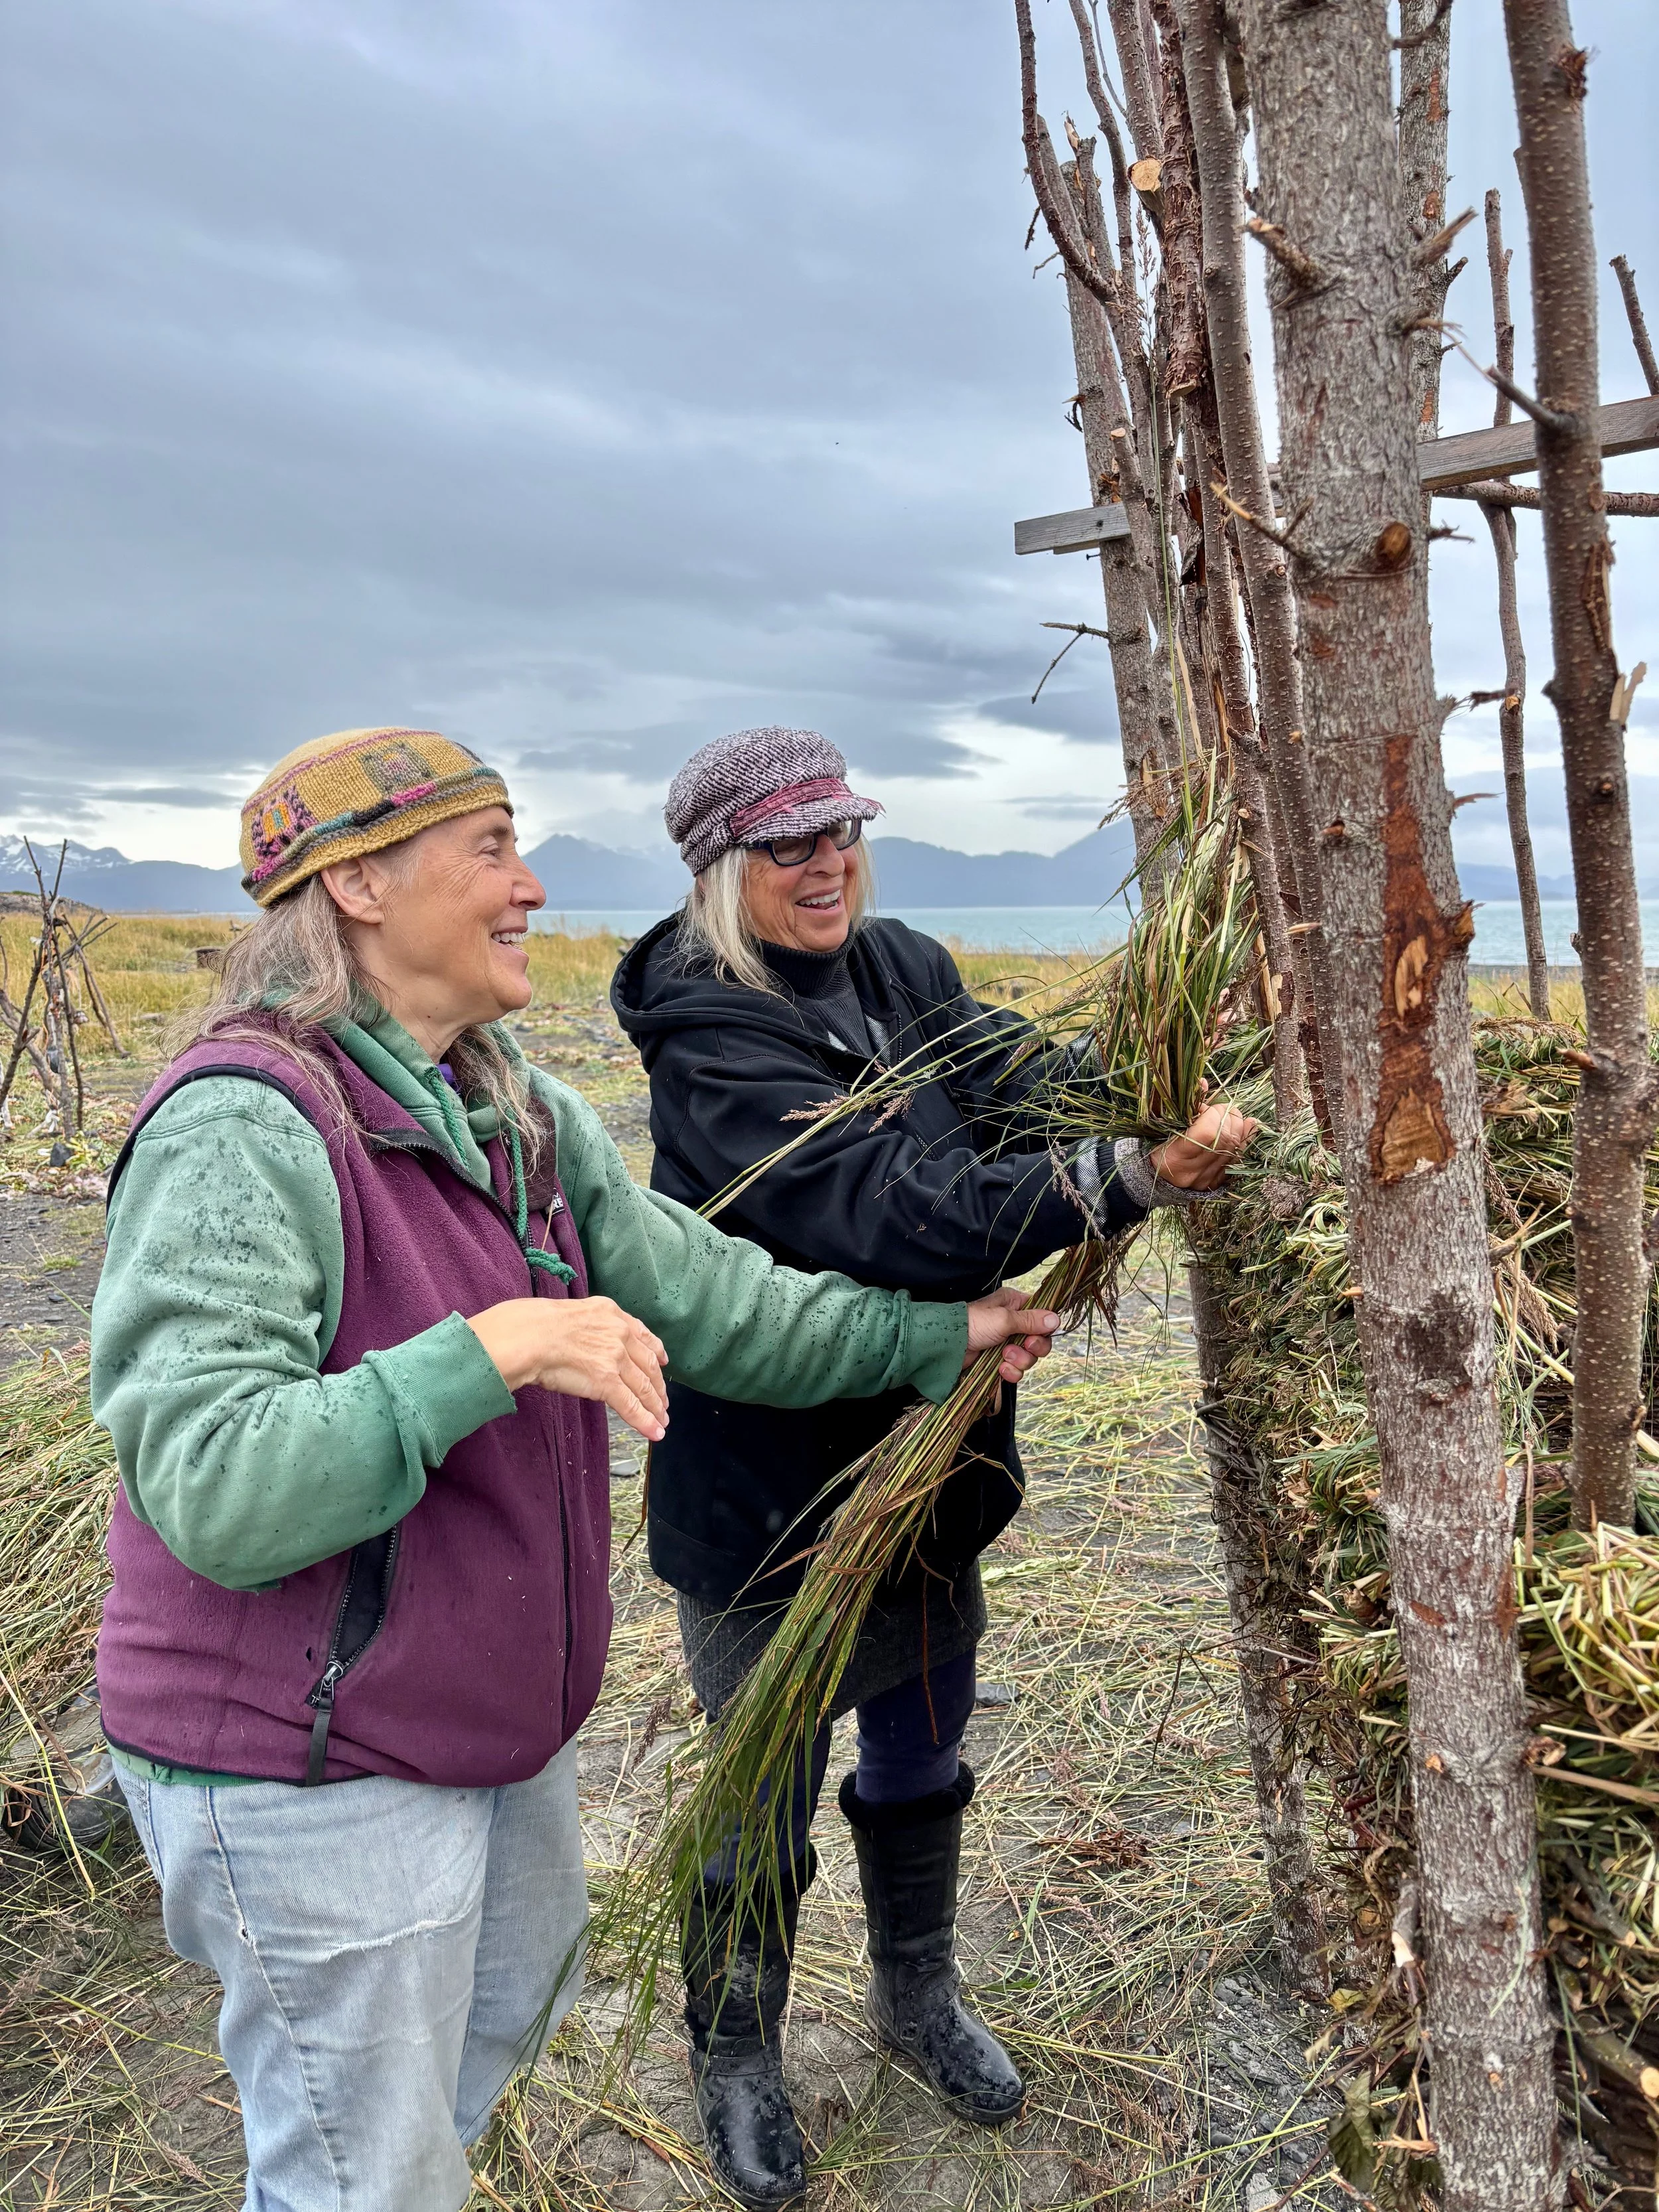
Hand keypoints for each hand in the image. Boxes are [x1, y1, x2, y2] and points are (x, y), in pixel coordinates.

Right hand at [467, 1296, 669, 1441]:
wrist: (528, 1336)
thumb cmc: (535, 1325)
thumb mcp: (572, 1313)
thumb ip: (589, 1327)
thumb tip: (586, 1341)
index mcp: (610, 1314)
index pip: (642, 1336)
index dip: (656, 1351)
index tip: (662, 1361)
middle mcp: (619, 1334)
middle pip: (648, 1364)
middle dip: (657, 1386)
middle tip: (662, 1401)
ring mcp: (615, 1358)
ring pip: (643, 1387)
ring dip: (655, 1407)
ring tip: (661, 1420)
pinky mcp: (607, 1381)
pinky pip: (631, 1405)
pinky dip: (645, 1421)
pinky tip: (654, 1431)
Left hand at [964, 1285, 1060, 1384]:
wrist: (948, 1347)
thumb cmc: (973, 1324)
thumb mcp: (1004, 1319)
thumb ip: (1031, 1321)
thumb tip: (1056, 1319)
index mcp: (1014, 1305)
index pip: (1041, 1316)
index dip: (1043, 1329)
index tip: (1036, 1334)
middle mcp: (1013, 1322)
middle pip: (1039, 1339)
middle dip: (1032, 1348)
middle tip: (1024, 1346)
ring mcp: (1006, 1342)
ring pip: (1029, 1357)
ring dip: (1019, 1360)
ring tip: (1004, 1356)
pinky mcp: (999, 1360)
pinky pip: (1016, 1369)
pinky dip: (1011, 1371)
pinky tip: (1001, 1369)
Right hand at [1148, 1101, 1257, 1190]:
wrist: (1156, 1177)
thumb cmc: (1156, 1146)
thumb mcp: (1163, 1125)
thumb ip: (1184, 1106)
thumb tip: (1203, 1083)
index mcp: (1175, 1156)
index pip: (1208, 1132)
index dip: (1213, 1114)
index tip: (1208, 1108)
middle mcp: (1193, 1170)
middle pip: (1224, 1138)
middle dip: (1228, 1117)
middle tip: (1221, 1109)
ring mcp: (1207, 1177)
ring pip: (1234, 1147)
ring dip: (1238, 1125)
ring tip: (1231, 1114)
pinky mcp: (1216, 1181)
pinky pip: (1238, 1157)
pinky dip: (1246, 1138)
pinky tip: (1249, 1124)